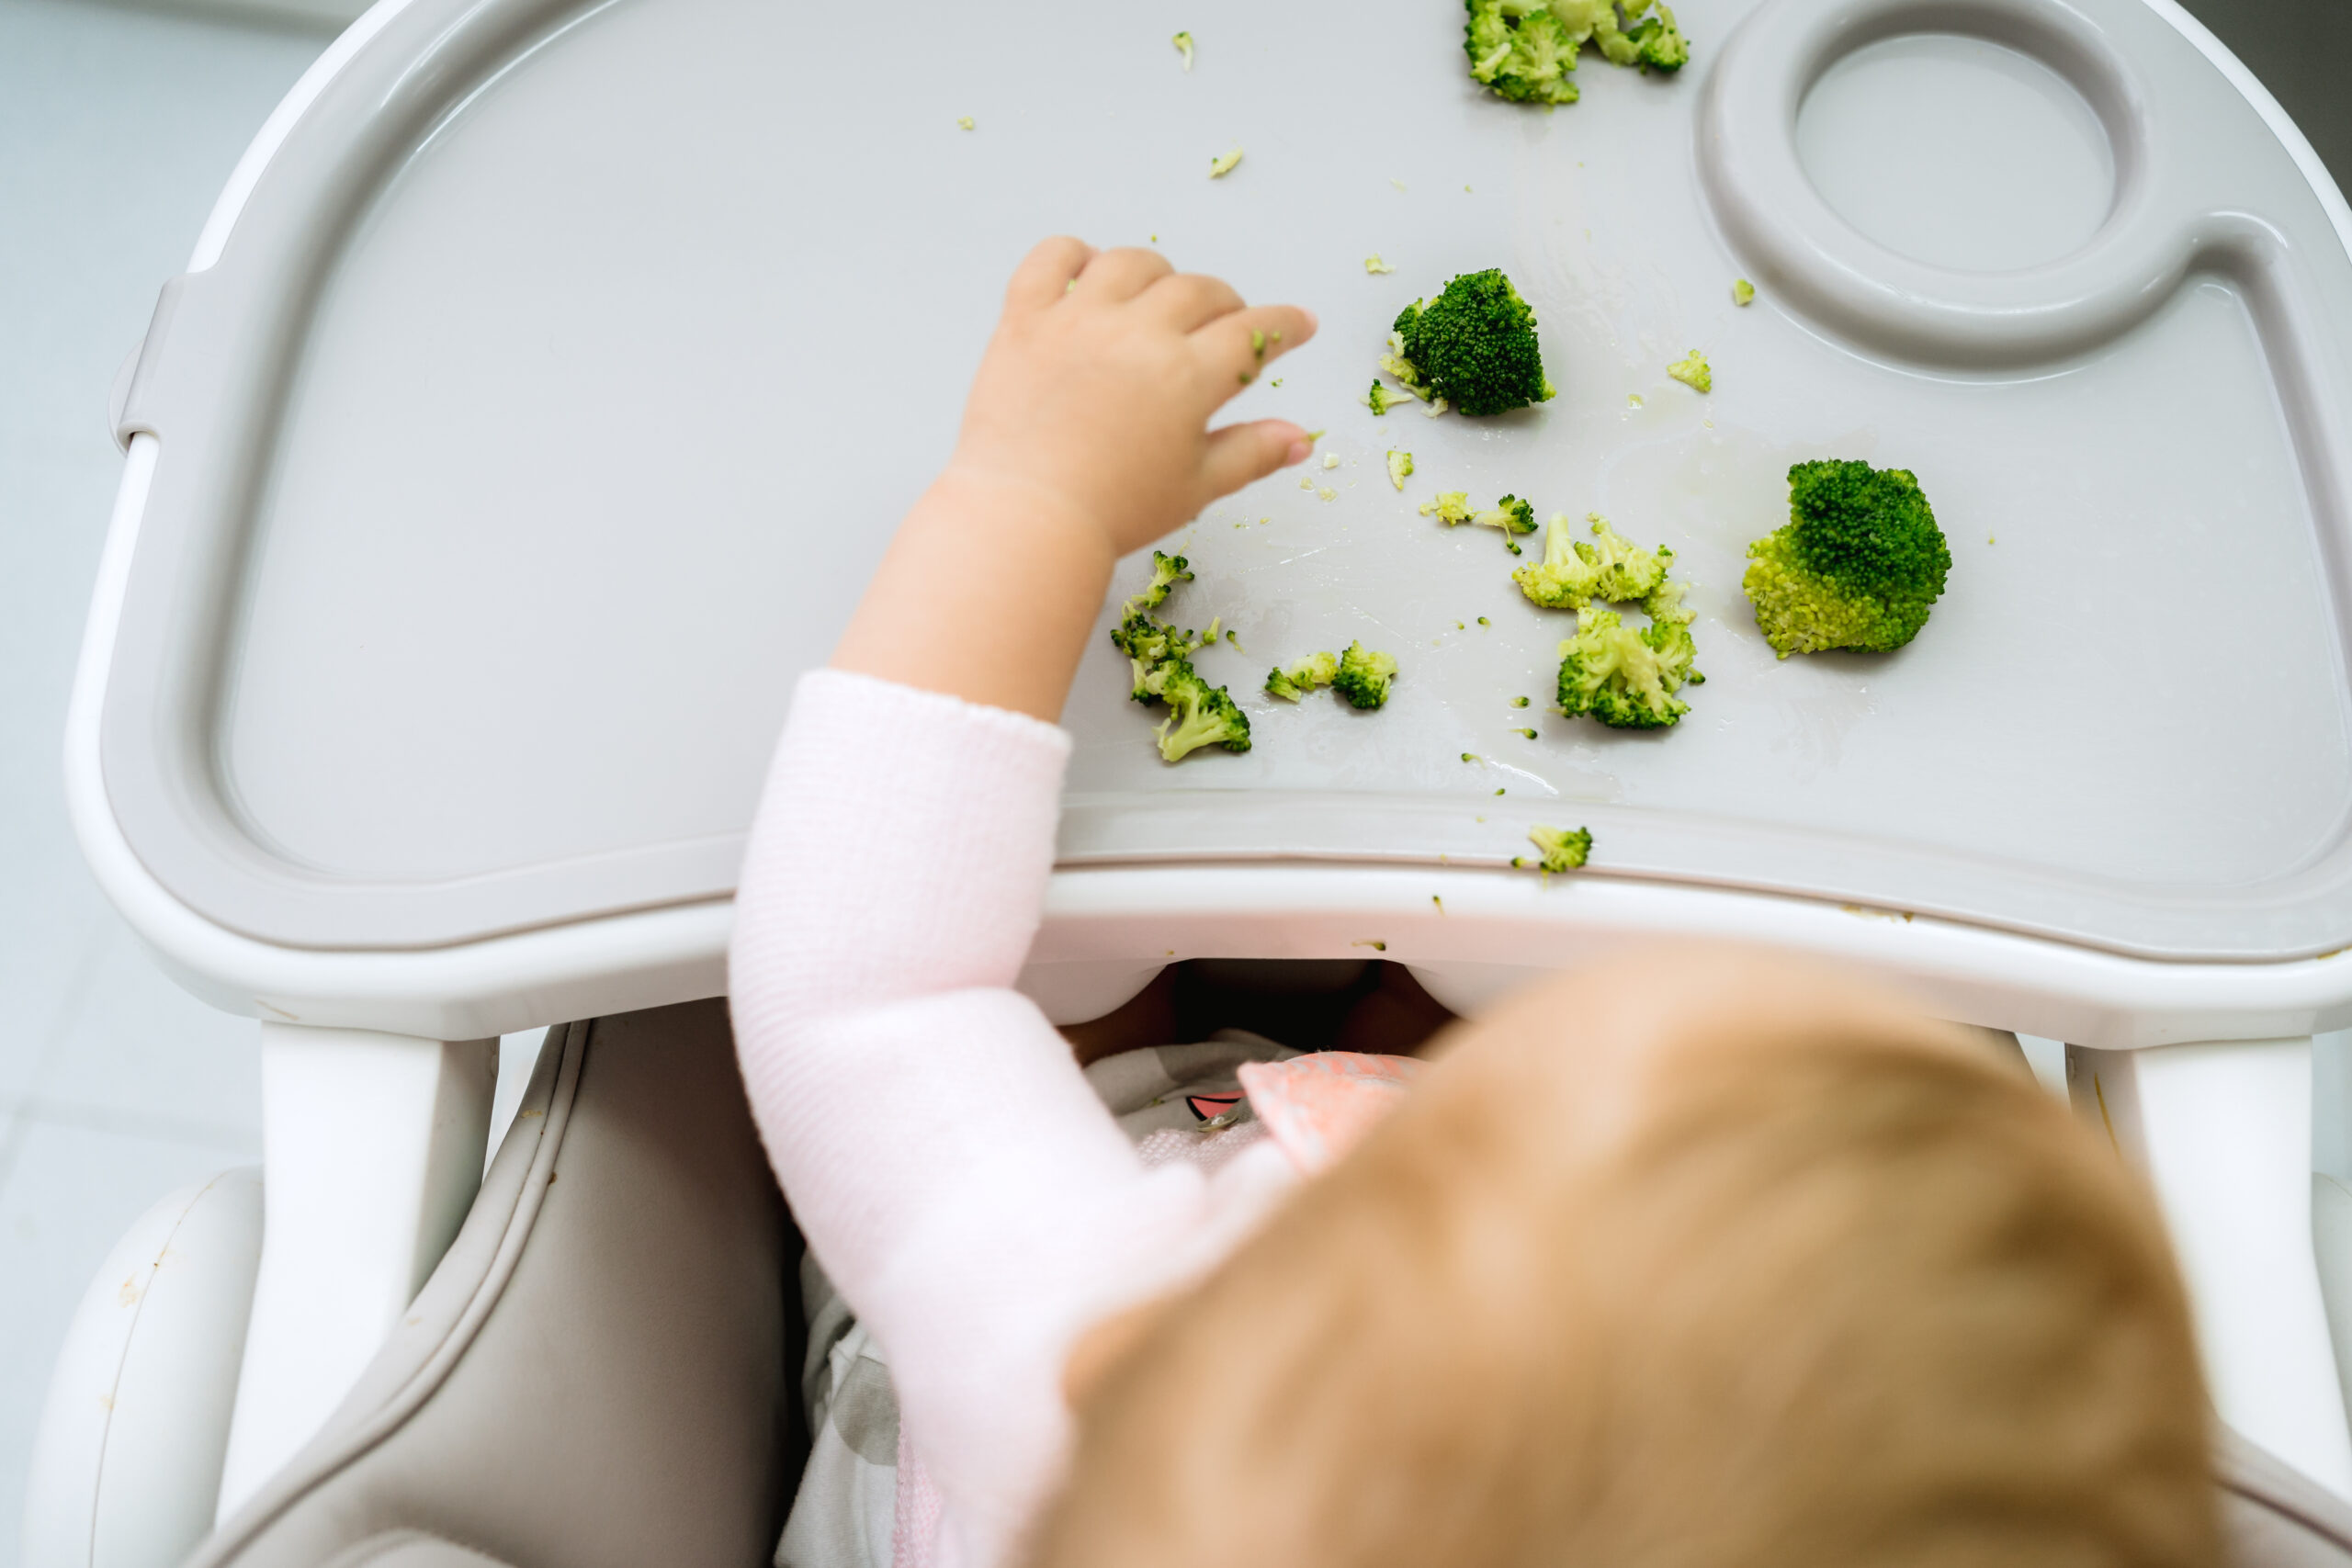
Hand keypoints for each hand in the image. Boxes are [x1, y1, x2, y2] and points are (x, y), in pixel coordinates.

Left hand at [941, 237, 1318, 557]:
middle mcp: (1137, 333)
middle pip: (1198, 291)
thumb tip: (1300, 438)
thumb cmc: (1113, 512)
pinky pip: (1051, 259)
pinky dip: (1072, 255)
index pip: (1253, 333)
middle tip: (1225, 325)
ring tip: (1159, 299)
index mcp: (1187, 376)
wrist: (1024, 519)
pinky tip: (1087, 272)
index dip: (1283, 326)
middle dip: (1224, 304)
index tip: (1298, 324)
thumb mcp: (1195, 487)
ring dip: (1157, 275)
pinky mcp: (1025, 320)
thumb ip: (1252, 453)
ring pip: (1131, 264)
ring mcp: (1077, 320)